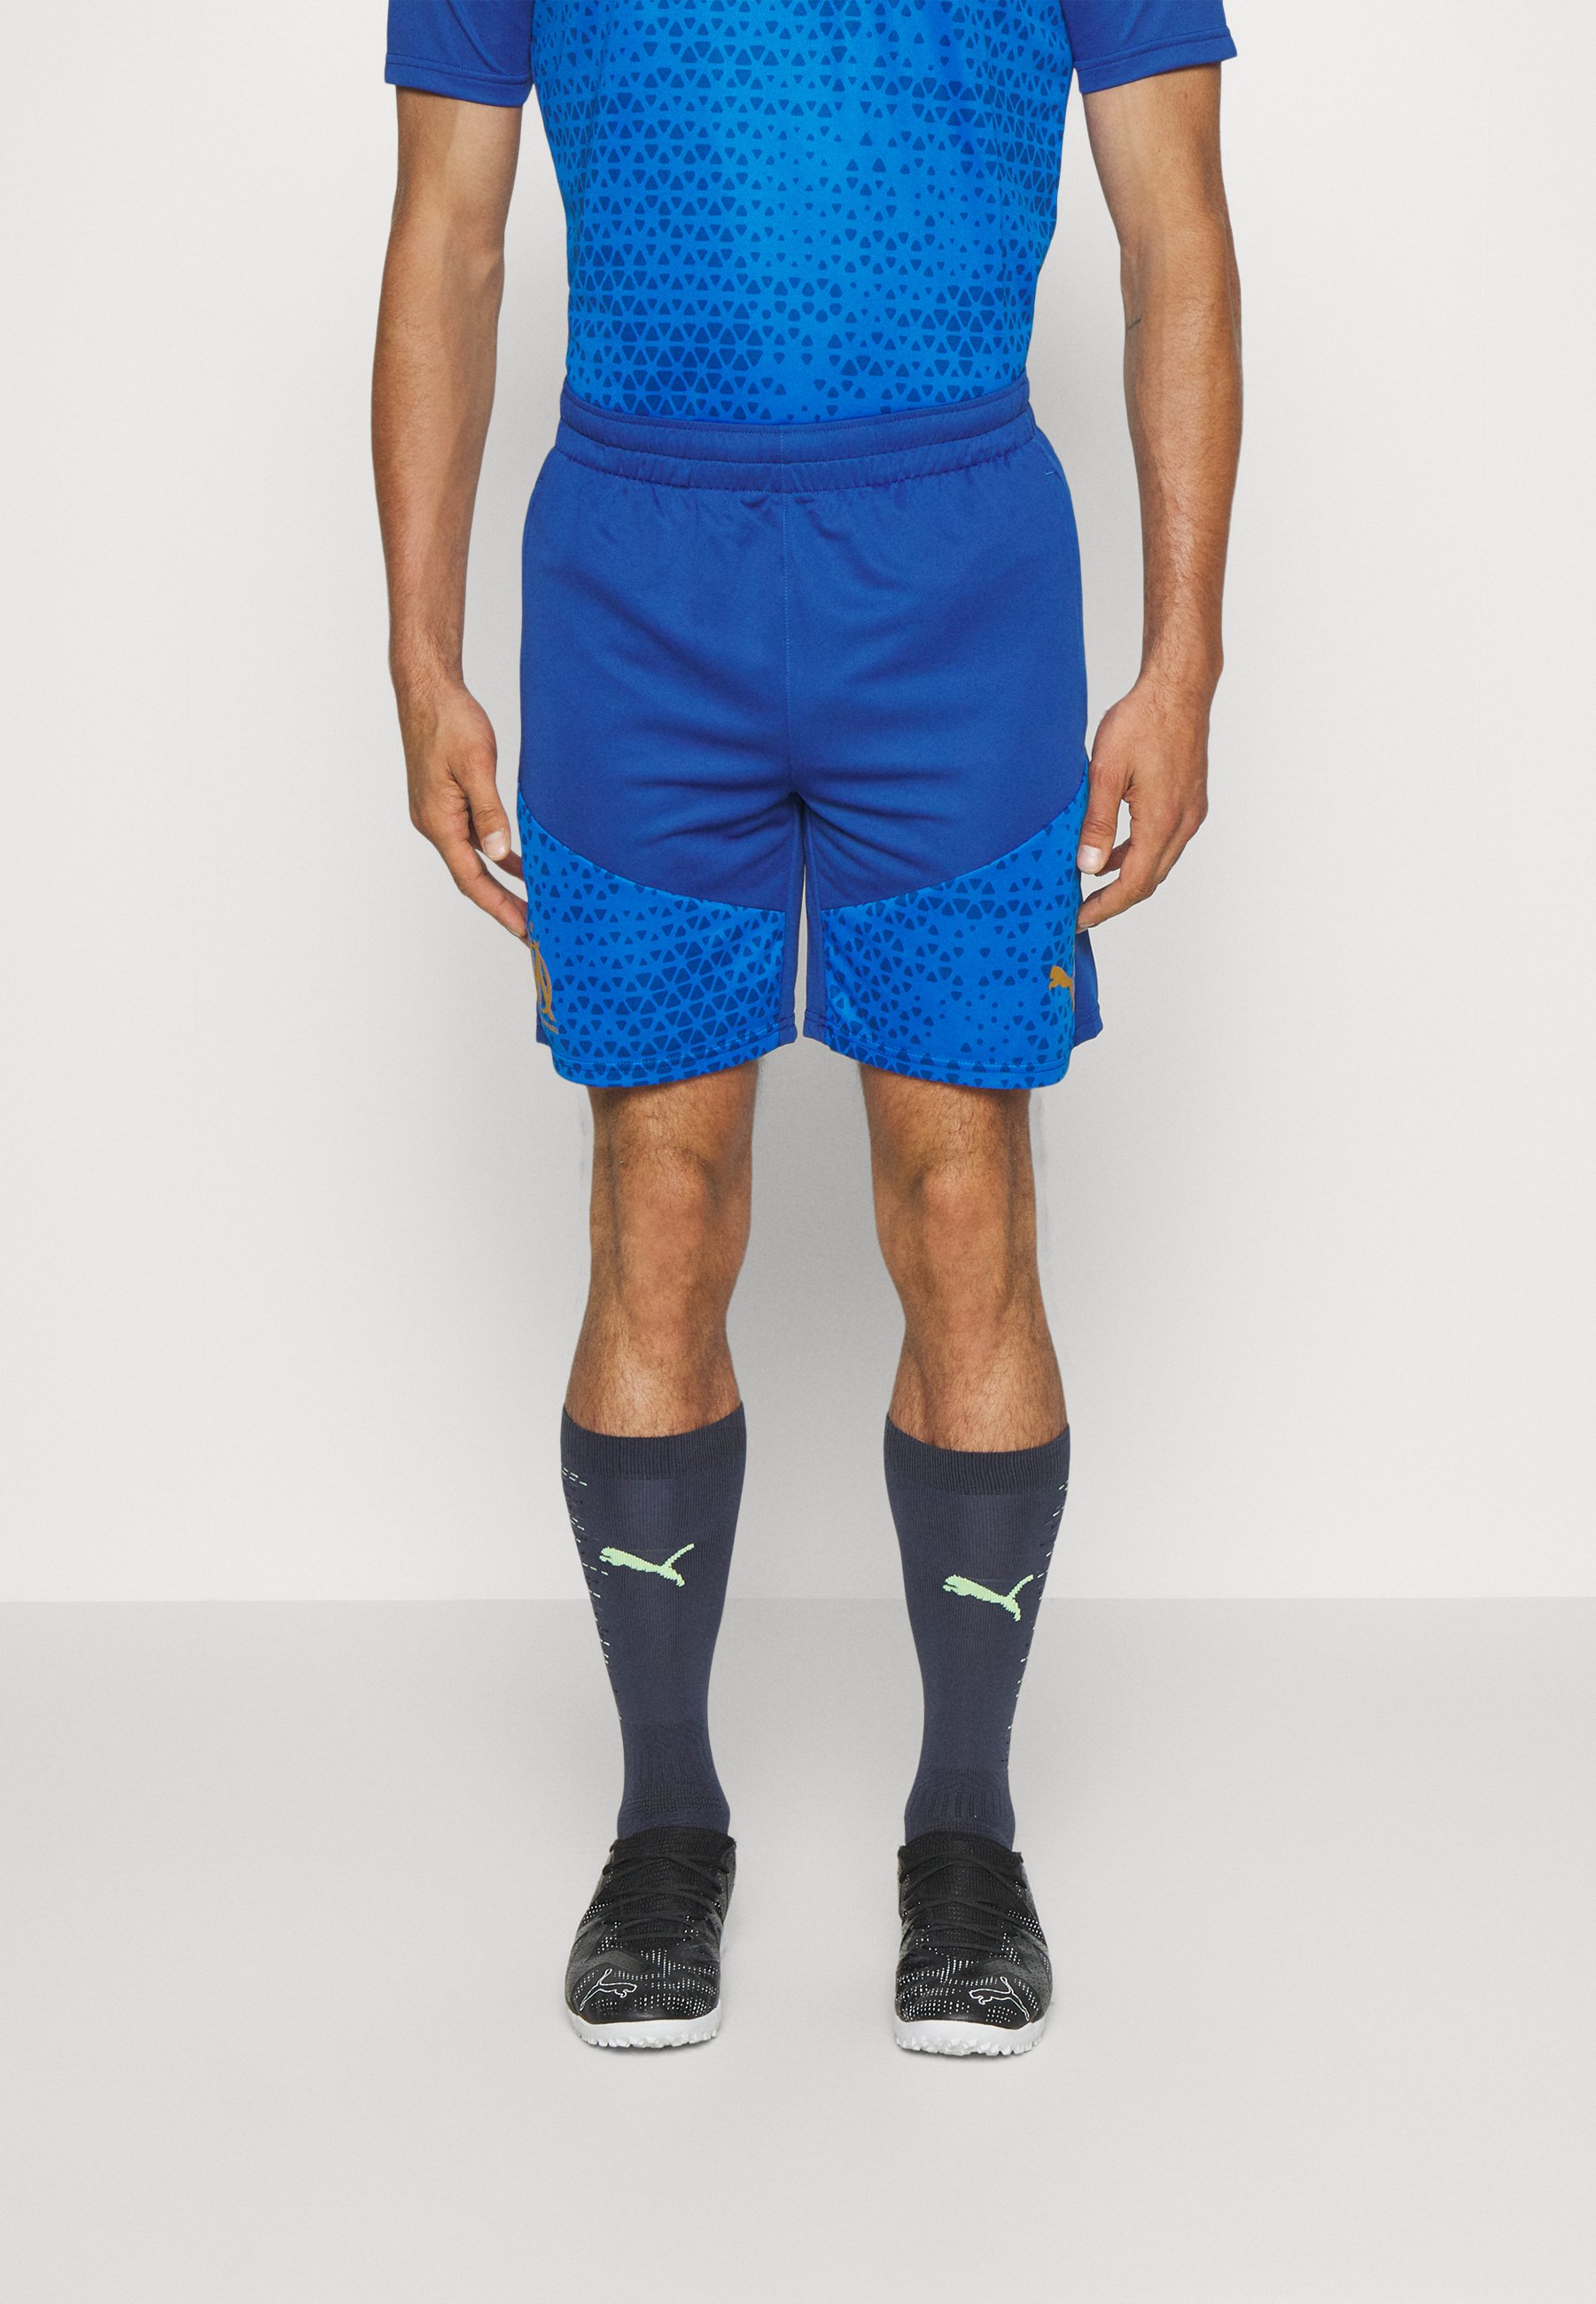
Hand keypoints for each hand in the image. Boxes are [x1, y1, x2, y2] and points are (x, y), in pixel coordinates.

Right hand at [397, 677, 525, 938]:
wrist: (427, 690)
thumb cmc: (450, 722)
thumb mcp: (476, 767)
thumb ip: (489, 813)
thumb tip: (499, 854)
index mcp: (439, 822)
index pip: (472, 879)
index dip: (499, 907)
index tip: (524, 929)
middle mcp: (434, 824)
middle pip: (471, 877)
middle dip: (502, 904)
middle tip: (534, 929)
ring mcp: (437, 814)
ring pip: (472, 860)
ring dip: (500, 883)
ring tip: (531, 904)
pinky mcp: (444, 802)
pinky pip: (471, 839)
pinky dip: (495, 855)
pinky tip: (517, 863)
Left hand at [1075, 675, 1210, 930]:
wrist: (1178, 688)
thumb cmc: (1143, 720)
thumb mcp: (1105, 771)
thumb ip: (1097, 823)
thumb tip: (1089, 867)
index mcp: (1162, 820)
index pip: (1134, 883)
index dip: (1106, 907)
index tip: (1079, 920)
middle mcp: (1183, 822)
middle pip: (1149, 880)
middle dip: (1115, 901)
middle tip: (1081, 912)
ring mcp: (1190, 813)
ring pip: (1158, 862)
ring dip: (1127, 878)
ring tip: (1091, 887)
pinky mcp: (1190, 802)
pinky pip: (1164, 842)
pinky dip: (1138, 855)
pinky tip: (1113, 853)